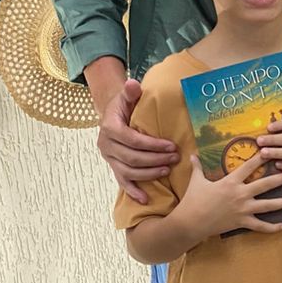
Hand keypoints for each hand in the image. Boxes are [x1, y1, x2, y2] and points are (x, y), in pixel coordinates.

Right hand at [98, 77, 178, 202]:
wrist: (111, 115)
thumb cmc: (123, 105)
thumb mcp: (125, 96)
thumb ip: (130, 92)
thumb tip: (133, 84)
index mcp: (109, 127)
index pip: (132, 140)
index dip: (152, 145)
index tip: (171, 146)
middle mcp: (106, 145)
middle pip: (132, 157)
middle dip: (155, 159)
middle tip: (175, 158)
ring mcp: (109, 158)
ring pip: (128, 171)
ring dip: (149, 173)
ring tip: (167, 170)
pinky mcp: (113, 167)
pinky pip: (122, 181)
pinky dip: (133, 191)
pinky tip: (146, 199)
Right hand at [180, 152, 281, 237]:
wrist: (190, 223)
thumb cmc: (193, 200)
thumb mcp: (195, 181)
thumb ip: (197, 167)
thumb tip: (192, 154)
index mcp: (230, 181)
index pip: (249, 166)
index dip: (261, 157)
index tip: (273, 149)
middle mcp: (240, 194)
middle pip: (265, 184)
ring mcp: (243, 209)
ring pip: (268, 205)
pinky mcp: (242, 222)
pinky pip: (260, 226)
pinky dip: (272, 227)